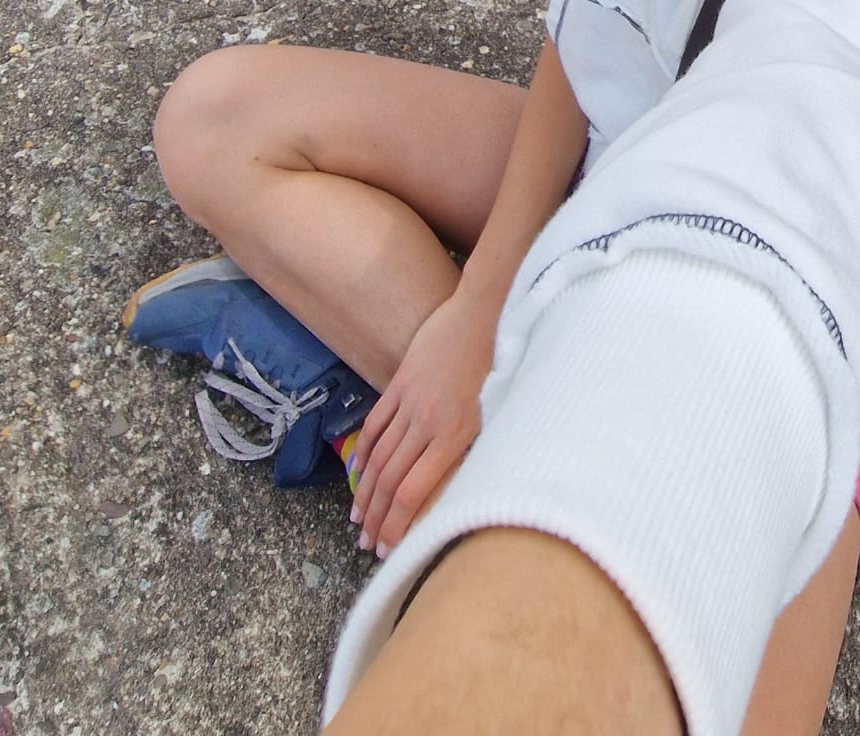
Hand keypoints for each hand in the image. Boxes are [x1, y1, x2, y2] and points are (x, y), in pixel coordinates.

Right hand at [348, 286, 496, 556]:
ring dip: (365, 492)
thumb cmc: (502, 363)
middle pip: (390, 481)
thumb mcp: (498, 413)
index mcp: (454, 436)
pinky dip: (364, 451)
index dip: (395, 526)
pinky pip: (376, 423)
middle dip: (375, 518)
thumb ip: (475, 449)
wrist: (487, 310)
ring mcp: (409, 401)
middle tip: (364, 544)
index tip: (386, 550)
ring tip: (357, 519)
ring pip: (379, 456)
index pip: (412, 494)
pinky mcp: (400, 382)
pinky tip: (358, 473)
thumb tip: (463, 489)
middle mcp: (427, 423)